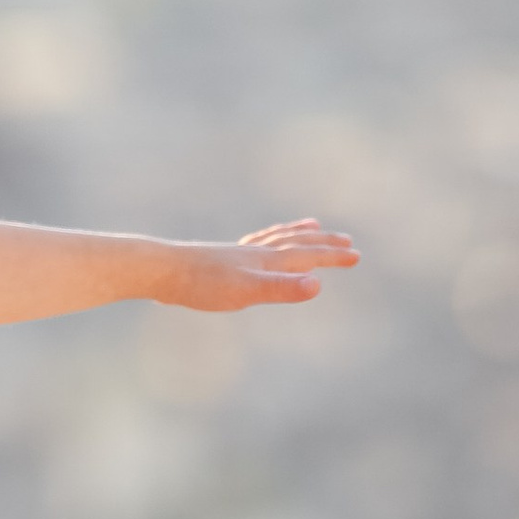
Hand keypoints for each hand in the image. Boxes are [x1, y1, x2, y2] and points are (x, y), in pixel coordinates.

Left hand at [161, 220, 358, 311]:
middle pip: (295, 243)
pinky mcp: (219, 259)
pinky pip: (252, 245)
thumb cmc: (202, 285)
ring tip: (310, 227)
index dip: (332, 256)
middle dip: (323, 243)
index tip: (357, 255)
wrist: (161, 270)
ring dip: (296, 234)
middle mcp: (254, 253)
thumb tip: (318, 285)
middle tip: (346, 240)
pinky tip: (255, 248)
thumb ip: (281, 289)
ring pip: (274, 239)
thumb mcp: (246, 292)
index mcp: (265, 261)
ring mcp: (236, 254)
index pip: (307, 257)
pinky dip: (264, 241)